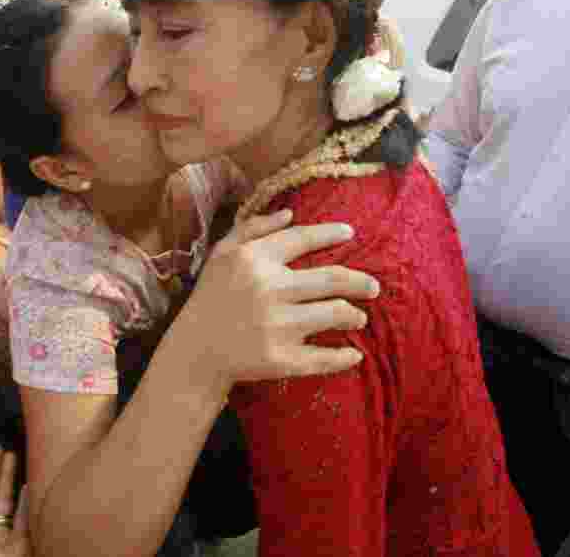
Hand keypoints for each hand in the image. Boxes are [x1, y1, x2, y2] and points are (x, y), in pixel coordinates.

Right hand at [174, 209, 379, 394]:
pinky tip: (354, 355)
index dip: (330, 233)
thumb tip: (290, 212)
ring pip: (336, 313)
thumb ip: (253, 229)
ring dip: (354, 315)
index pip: (302, 238)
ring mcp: (278, 325)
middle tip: (374, 287)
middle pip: (332, 278)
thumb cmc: (210, 298)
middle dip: (361, 282)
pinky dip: (344, 357)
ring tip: (359, 317)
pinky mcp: (282, 358)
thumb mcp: (221, 255)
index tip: (351, 233)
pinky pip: (325, 357)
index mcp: (255, 259)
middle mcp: (270, 288)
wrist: (195, 352)